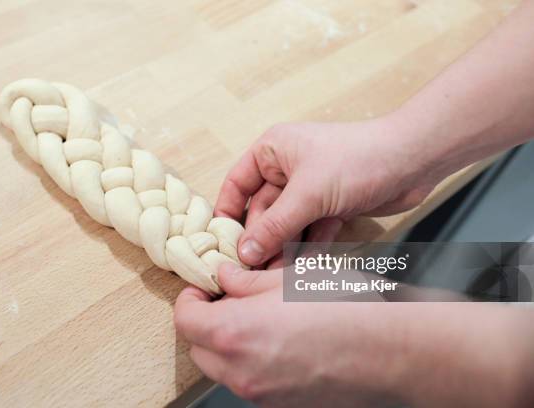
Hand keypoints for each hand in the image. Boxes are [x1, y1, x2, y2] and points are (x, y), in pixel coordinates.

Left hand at [175, 264, 533, 407]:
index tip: (204, 286)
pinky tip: (281, 340)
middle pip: (199, 348)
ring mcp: (261, 395)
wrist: (392, 349)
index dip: (190, 297)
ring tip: (258, 318)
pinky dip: (251, 361)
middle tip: (229, 300)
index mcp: (233, 334)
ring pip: (223, 368)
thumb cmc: (344, 306)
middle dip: (206, 322)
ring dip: (228, 343)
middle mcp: (240, 372)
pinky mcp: (283, 405)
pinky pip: (251, 382)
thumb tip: (225, 278)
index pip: (185, 319)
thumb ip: (245, 280)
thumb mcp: (288, 278)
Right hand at [215, 119, 440, 266]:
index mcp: (273, 151)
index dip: (227, 213)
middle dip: (261, 240)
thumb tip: (245, 253)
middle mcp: (288, 169)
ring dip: (283, 249)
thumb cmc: (358, 159)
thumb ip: (274, 225)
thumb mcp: (308, 194)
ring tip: (275, 278)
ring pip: (287, 224)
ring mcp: (311, 189)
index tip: (221, 244)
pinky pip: (312, 230)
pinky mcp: (332, 205)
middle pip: (263, 210)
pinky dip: (309, 248)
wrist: (414, 160)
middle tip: (252, 271)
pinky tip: (304, 269)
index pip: (238, 184)